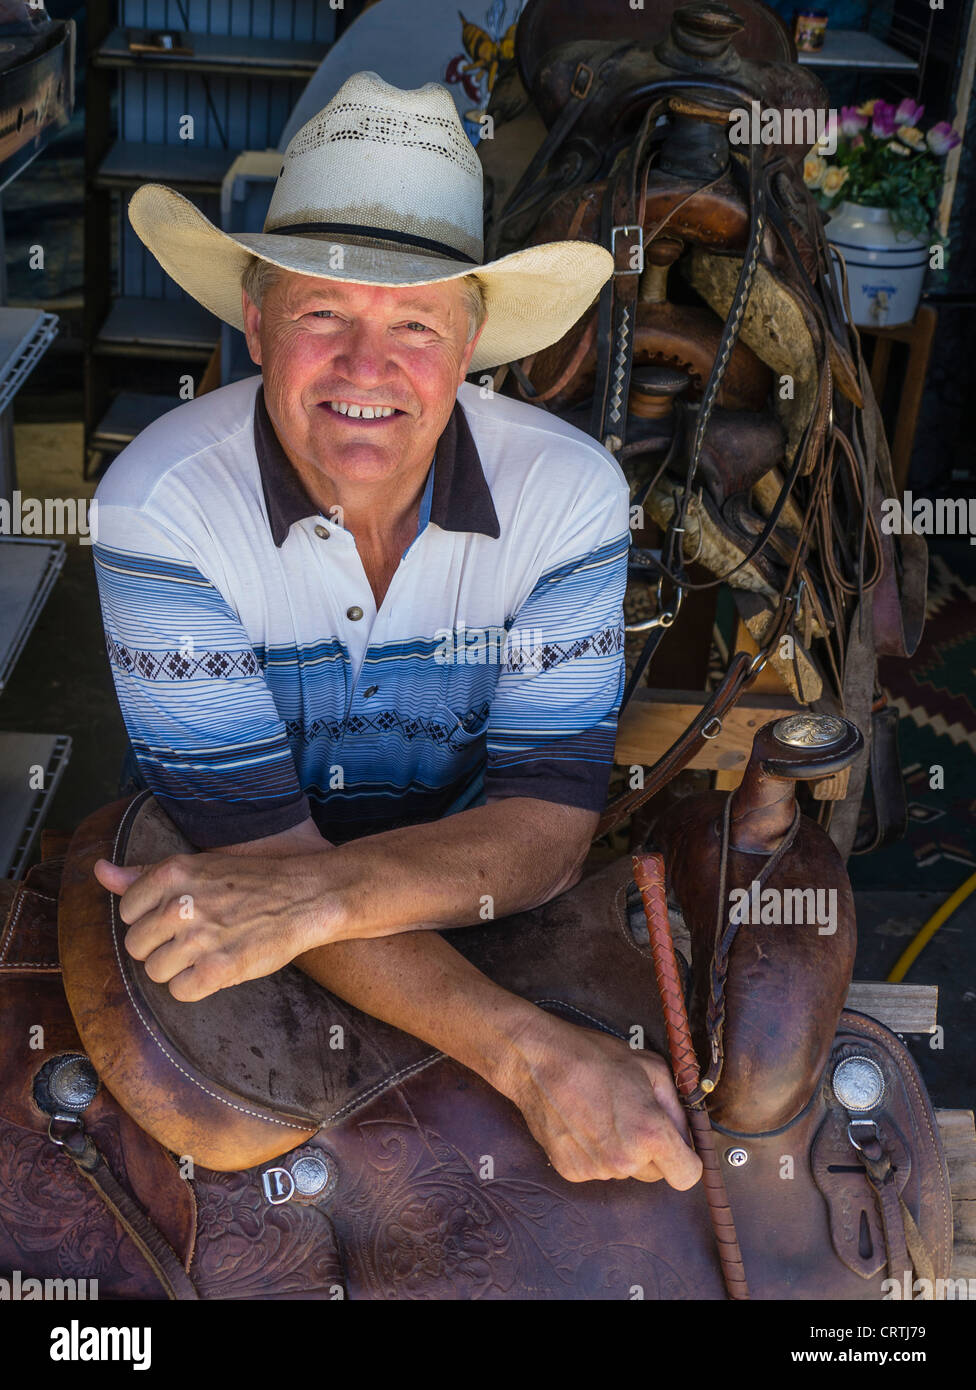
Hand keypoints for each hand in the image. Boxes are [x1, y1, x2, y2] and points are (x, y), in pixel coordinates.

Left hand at [92, 852, 331, 1001]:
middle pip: (135, 946)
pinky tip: (215, 969)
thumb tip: (99, 871)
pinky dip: (195, 986)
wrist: (305, 896)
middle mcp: (181, 905)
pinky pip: (180, 992)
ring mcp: (200, 938)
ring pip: (154, 972)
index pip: (127, 911)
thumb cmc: (250, 882)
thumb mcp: (196, 866)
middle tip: (194, 937)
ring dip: (178, 969)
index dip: (150, 918)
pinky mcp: (219, 969)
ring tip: (206, 952)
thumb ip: (143, 874)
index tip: (178, 916)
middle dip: (160, 946)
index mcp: (172, 874)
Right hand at [497, 1016, 701, 1189]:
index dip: (686, 1160)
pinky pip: (598, 1169)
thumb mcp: (651, 1067)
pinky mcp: (572, 1172)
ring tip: (602, 1114)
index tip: (677, 1147)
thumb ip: (677, 1107)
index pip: (687, 1176)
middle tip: (632, 1116)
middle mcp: (626, 1160)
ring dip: (621, 1150)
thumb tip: (684, 1133)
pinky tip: (583, 1124)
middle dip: (651, 1151)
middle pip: (655, 1174)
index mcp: (651, 1134)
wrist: (539, 1063)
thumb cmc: (594, 1058)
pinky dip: (595, 1153)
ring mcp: (597, 1170)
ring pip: (625, 1170)